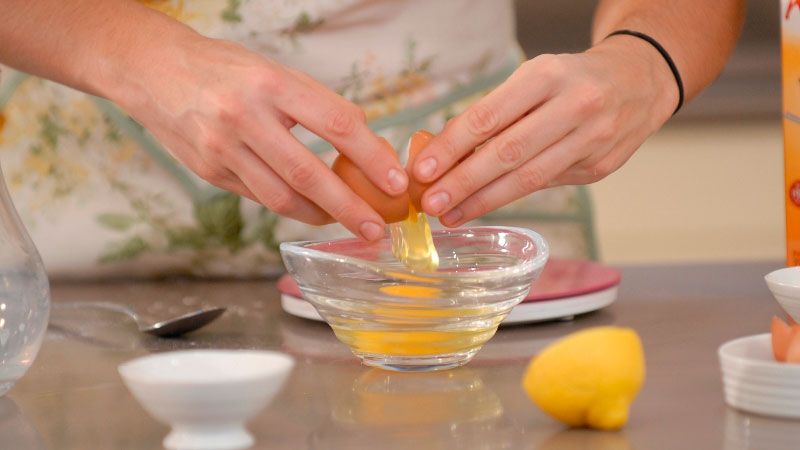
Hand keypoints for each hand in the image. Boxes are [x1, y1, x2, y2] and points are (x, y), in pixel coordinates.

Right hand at [107, 34, 407, 239]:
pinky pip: (258, 198)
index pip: (336, 123)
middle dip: (350, 208)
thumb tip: (366, 149)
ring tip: (346, 222)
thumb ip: (317, 108)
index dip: (371, 157)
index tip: (396, 182)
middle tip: (377, 228)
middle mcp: (245, 117)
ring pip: (281, 198)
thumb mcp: (276, 73)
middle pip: (309, 175)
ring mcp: (222, 149)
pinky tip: (309, 209)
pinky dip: (289, 207)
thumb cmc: (224, 69)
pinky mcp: (209, 172)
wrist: (152, 70)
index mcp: (271, 84)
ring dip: (320, 216)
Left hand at [411, 36, 678, 226]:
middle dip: (463, 183)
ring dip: (483, 200)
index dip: (452, 147)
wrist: (639, 82)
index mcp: (547, 76)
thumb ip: (495, 113)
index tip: (423, 170)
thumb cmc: (571, 80)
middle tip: (431, 203)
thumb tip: (445, 154)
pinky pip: (547, 185)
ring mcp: (592, 139)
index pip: (489, 117)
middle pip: (507, 153)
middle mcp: (574, 106)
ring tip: (451, 214)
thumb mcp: (533, 79)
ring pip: (528, 178)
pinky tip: (483, 205)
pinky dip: (511, 197)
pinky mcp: (600, 167)